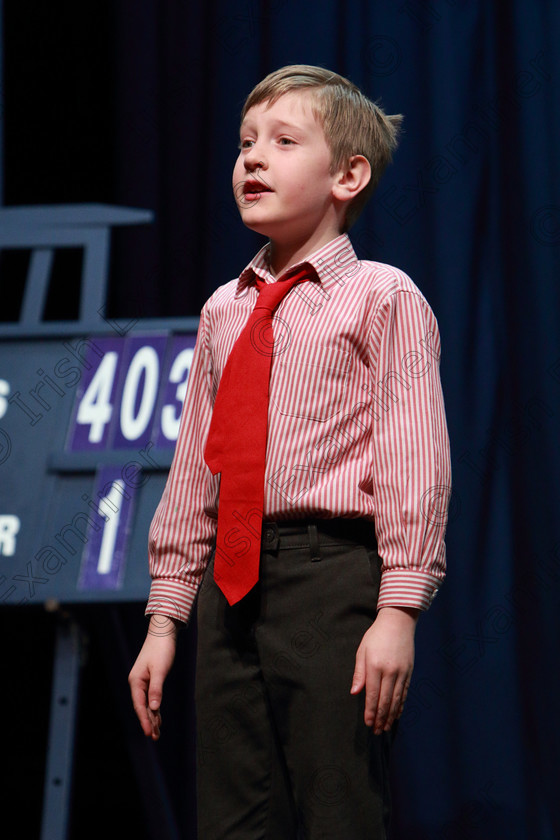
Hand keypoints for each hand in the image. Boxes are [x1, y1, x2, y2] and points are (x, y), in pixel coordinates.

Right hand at [128, 614, 179, 739]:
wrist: (163, 633)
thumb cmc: (161, 650)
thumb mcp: (160, 670)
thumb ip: (156, 689)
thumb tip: (153, 708)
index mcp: (136, 681)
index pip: (139, 705)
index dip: (144, 720)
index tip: (148, 733)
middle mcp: (137, 683)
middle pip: (142, 707)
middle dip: (148, 722)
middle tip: (155, 737)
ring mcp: (143, 682)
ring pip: (147, 704)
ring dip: (152, 718)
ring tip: (157, 733)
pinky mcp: (150, 680)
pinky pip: (151, 698)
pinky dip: (155, 709)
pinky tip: (158, 718)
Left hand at [350, 606, 418, 732]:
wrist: (398, 622)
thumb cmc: (376, 636)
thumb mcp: (362, 651)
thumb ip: (359, 673)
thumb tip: (355, 692)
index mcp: (375, 666)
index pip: (372, 694)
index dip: (370, 711)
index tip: (368, 723)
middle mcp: (390, 671)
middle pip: (385, 700)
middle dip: (380, 718)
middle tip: (376, 731)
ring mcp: (401, 672)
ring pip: (396, 699)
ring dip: (390, 716)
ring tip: (385, 727)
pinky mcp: (409, 671)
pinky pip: (404, 692)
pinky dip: (400, 705)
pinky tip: (396, 714)